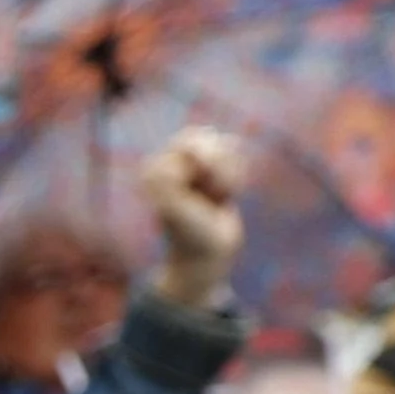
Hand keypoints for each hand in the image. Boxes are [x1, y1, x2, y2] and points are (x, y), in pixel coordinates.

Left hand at [141, 131, 248, 312]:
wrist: (208, 255)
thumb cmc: (190, 234)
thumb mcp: (174, 208)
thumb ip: (168, 182)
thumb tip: (167, 163)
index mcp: (156, 168)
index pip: (191, 141)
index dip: (206, 162)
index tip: (202, 191)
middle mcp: (171, 164)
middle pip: (210, 138)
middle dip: (221, 165)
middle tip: (217, 194)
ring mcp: (194, 168)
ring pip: (226, 147)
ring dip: (230, 175)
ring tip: (220, 198)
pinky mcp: (213, 174)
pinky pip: (236, 158)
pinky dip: (238, 177)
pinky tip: (228, 196)